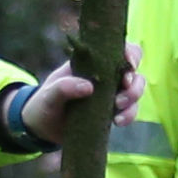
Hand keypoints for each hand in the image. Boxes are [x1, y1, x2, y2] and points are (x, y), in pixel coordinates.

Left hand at [20, 40, 145, 144]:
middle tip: (121, 98)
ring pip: (135, 92)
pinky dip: (129, 116)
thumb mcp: (49, 94)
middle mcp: (105, 76)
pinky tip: (117, 122)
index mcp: (91, 62)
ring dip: (133, 100)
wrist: (42, 128)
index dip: (130, 53)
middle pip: (134, 72)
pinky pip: (129, 111)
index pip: (119, 49)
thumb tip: (88, 87)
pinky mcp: (111, 112)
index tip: (130, 65)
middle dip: (135, 84)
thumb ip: (63, 87)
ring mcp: (110, 94)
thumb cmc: (44, 103)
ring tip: (117, 111)